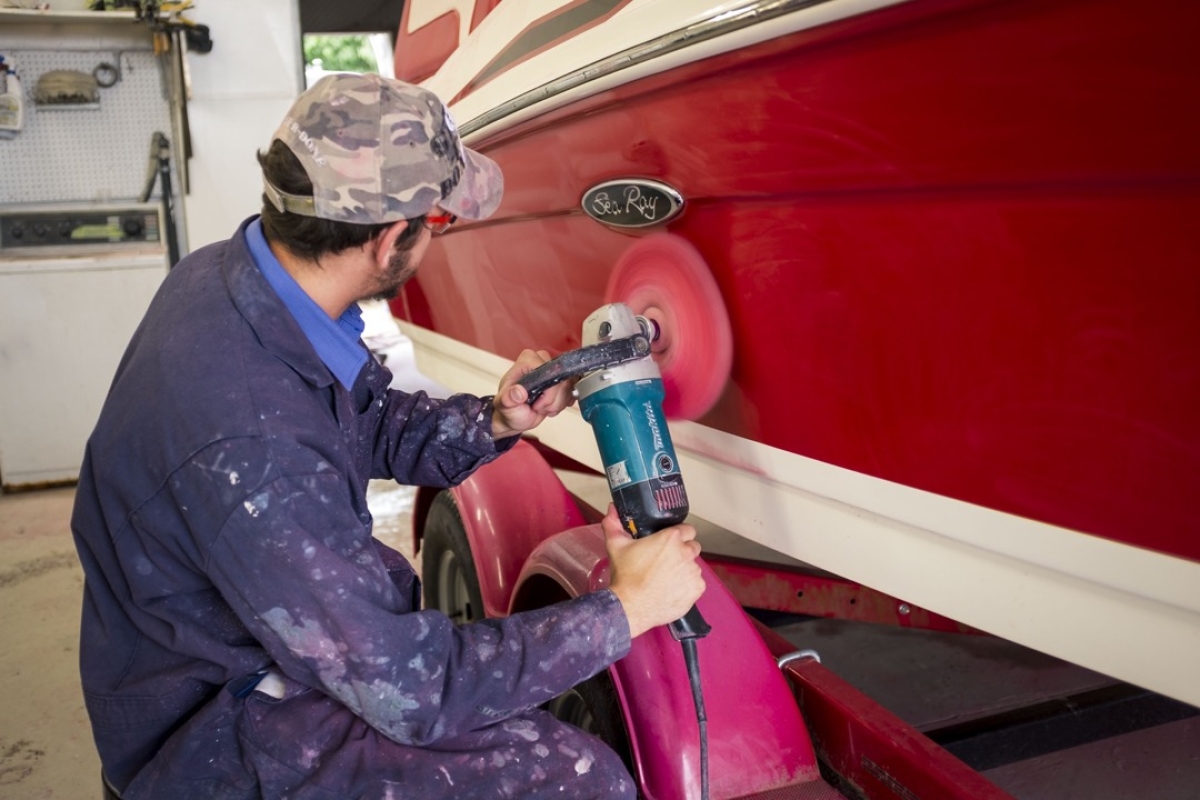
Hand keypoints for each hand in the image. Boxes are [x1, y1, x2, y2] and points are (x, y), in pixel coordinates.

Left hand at [491, 349, 574, 438]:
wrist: (516, 417)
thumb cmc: (510, 409)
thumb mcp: (505, 405)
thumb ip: (508, 399)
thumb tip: (518, 391)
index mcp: (527, 361)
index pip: (549, 371)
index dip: (548, 392)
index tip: (537, 403)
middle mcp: (541, 361)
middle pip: (561, 380)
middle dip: (553, 400)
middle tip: (539, 407)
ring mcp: (552, 371)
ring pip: (568, 387)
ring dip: (558, 403)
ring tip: (543, 408)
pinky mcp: (561, 380)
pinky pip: (572, 390)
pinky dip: (563, 403)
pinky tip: (550, 407)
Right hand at [603, 505, 704, 637]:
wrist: (630, 607)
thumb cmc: (625, 577)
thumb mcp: (616, 546)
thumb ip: (614, 524)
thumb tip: (612, 509)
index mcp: (671, 539)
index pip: (688, 529)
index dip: (679, 535)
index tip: (670, 543)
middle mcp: (686, 553)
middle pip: (693, 547)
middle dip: (683, 552)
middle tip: (666, 561)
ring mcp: (693, 572)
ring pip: (694, 567)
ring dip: (684, 570)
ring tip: (666, 578)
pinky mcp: (696, 590)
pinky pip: (696, 584)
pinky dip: (687, 586)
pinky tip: (671, 590)